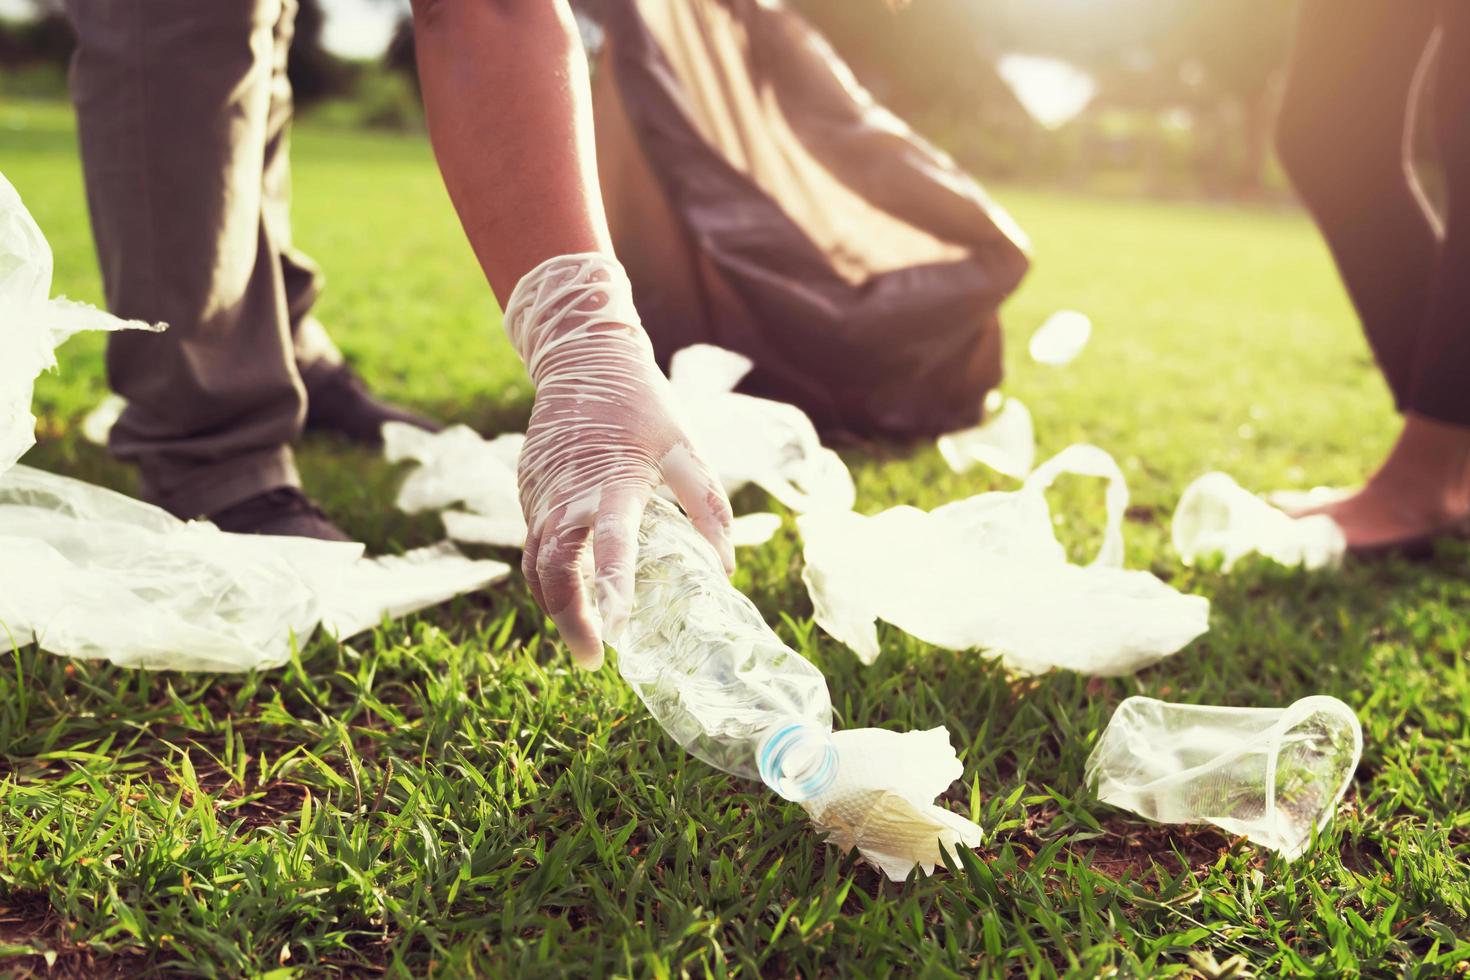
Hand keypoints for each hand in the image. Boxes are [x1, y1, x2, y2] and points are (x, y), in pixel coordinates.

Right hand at [507, 254, 734, 667]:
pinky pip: (533, 543)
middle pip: (554, 569)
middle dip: (571, 619)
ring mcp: (539, 493)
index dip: (613, 586)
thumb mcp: (685, 446)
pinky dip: (549, 574)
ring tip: (586, 638)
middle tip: (594, 658)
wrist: (581, 357)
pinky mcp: (527, 490)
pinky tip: (573, 593)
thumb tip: (725, 565)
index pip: (610, 541)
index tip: (619, 630)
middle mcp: (565, 492)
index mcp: (611, 479)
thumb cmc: (642, 402)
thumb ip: (706, 505)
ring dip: (557, 605)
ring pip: (536, 563)